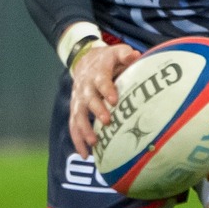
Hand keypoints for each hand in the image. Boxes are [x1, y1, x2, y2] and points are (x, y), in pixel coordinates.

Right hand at [67, 41, 141, 156]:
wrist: (84, 61)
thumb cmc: (107, 61)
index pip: (101, 81)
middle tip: (107, 121)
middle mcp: (85, 88)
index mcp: (97, 73)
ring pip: (78, 116)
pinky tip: (86, 155)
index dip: (107, 89)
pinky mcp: (75, 111)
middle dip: (97, 110)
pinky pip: (74, 127)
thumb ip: (125, 54)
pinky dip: (78, 140)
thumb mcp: (116, 52)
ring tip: (94, 143)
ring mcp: (78, 101)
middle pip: (89, 100)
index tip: (114, 100)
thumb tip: (135, 56)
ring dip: (84, 129)